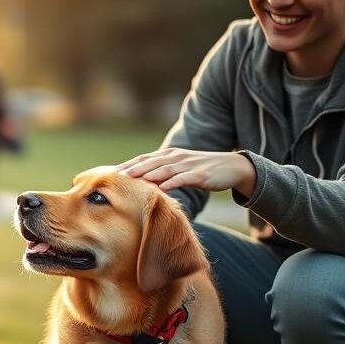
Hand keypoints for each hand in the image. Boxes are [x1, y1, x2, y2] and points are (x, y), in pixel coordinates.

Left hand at [119, 148, 256, 196]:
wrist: (232, 167)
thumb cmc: (202, 170)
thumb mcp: (180, 169)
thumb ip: (163, 173)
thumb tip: (143, 183)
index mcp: (170, 155)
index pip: (145, 159)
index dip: (129, 165)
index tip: (112, 173)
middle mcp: (176, 157)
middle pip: (150, 162)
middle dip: (133, 168)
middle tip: (116, 176)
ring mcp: (188, 165)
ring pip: (164, 169)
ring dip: (147, 173)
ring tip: (132, 179)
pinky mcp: (200, 175)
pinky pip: (183, 179)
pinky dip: (171, 182)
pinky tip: (160, 188)